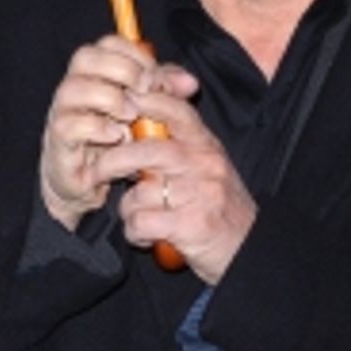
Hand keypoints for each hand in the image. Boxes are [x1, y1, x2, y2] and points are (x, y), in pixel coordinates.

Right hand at [39, 37, 197, 231]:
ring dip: (110, 99)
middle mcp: (74, 88)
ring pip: (73, 89)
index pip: (107, 44)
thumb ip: (166, 93)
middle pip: (85, 58)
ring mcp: (62, 113)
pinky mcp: (60, 142)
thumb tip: (190, 83)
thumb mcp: (148, 113)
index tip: (155, 77)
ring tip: (131, 116)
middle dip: (122, 70)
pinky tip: (117, 137)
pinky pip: (69, 126)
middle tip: (145, 91)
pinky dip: (97, 129)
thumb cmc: (119, 141)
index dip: (134, 53)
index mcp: (94, 74)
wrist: (91, 180)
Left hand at [95, 86, 256, 285]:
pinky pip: (141, 222)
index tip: (122, 103)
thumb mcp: (208, 165)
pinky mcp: (191, 226)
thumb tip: (141, 115)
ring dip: (129, 209)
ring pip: (140, 193)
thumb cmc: (221, 206)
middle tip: (98, 171)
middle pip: (147, 151)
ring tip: (140, 217)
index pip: (176, 111)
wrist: (251, 248)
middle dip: (113, 161)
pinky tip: (146, 236)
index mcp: (207, 146)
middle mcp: (205, 165)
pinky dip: (135, 233)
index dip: (146, 101)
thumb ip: (181, 142)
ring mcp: (199, 195)